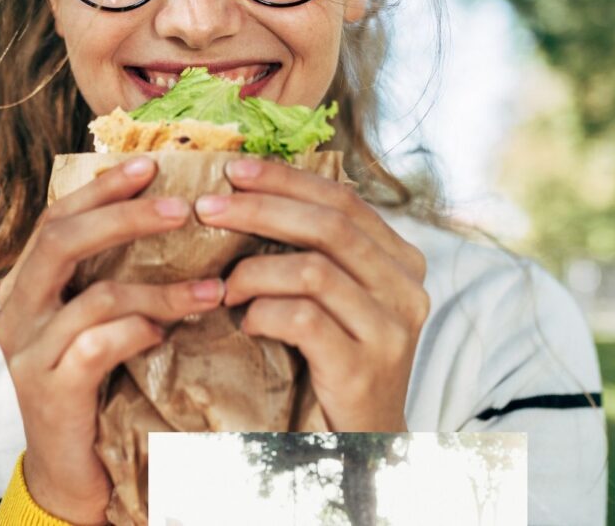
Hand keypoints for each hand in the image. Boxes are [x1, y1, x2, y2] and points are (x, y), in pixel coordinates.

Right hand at [0, 156, 224, 523]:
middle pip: (61, 241)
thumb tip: (172, 213)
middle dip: (124, 216)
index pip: (57, 218)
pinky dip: (138, 331)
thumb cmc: (95, 385)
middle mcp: (18, 311)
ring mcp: (29, 352)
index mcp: (28, 284)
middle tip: (182, 208)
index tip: (150, 163)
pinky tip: (166, 334)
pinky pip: (97, 345)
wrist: (73, 470)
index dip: (101, 188)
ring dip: (160, 288)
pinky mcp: (50, 390)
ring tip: (211, 289)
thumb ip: (114, 274)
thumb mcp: (100, 320)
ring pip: (93, 296)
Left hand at [193, 157, 428, 431]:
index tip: (234, 170)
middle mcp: (407, 288)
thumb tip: (247, 193)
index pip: (343, 200)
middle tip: (208, 209)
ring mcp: (391, 329)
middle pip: (329, 225)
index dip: (286, 179)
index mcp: (401, 260)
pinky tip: (245, 321)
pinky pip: (304, 319)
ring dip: (254, 270)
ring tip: (223, 284)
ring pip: (314, 270)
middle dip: (260, 209)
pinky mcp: (364, 367)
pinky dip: (263, 312)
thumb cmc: (335, 362)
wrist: (363, 444)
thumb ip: (314, 251)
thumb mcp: (335, 298)